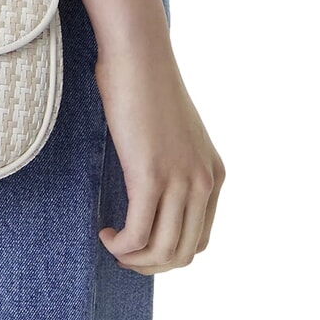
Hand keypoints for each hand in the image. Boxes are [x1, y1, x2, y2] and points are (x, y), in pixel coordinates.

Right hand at [93, 43, 224, 274]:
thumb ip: (174, 163)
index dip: (167, 252)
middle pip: (183, 253)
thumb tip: (151, 188)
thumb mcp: (173, 133)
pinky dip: (120, 244)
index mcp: (213, 174)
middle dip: (150, 264)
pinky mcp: (151, 177)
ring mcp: (180, 181)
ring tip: (112, 245)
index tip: (139, 243)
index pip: (199, 239)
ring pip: (162, 251)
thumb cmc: (145, 85)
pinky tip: (105, 232)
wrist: (138, 54)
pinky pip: (138, 234)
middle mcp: (204, 182)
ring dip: (134, 259)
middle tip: (122, 253)